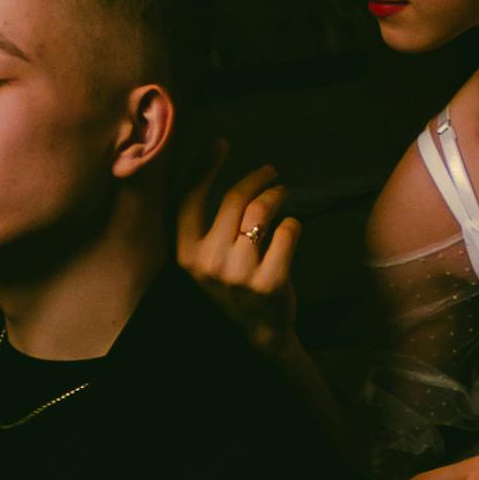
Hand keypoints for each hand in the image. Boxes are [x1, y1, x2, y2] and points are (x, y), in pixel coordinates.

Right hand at [176, 149, 303, 347]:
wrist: (257, 336)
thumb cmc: (233, 289)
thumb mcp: (206, 261)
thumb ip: (208, 226)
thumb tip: (218, 170)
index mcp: (185, 254)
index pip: (189, 198)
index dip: (204, 166)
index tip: (222, 143)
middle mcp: (207, 263)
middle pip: (235, 200)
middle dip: (257, 179)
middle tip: (271, 173)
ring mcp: (238, 274)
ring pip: (262, 212)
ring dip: (277, 196)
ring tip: (283, 194)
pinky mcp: (269, 283)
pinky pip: (288, 231)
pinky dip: (293, 224)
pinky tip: (292, 227)